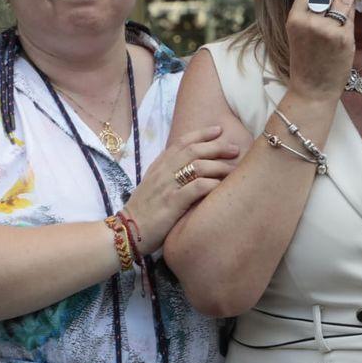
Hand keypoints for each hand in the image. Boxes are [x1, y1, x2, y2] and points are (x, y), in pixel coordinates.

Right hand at [123, 125, 239, 252]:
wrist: (126, 233)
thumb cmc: (144, 211)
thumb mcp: (153, 185)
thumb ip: (169, 173)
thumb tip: (191, 165)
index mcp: (159, 166)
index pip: (182, 142)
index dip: (202, 133)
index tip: (219, 130)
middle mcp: (163, 172)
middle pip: (194, 150)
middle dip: (217, 147)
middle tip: (235, 149)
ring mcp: (167, 187)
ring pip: (198, 166)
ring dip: (219, 166)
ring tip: (235, 170)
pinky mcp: (172, 203)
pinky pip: (197, 188)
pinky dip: (213, 184)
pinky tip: (224, 188)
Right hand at [286, 0, 356, 101]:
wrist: (313, 89)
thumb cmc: (307, 61)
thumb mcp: (299, 32)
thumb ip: (310, 12)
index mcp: (294, 18)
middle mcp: (308, 21)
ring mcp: (326, 29)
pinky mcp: (343, 38)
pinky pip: (351, 16)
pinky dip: (354, 10)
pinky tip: (354, 12)